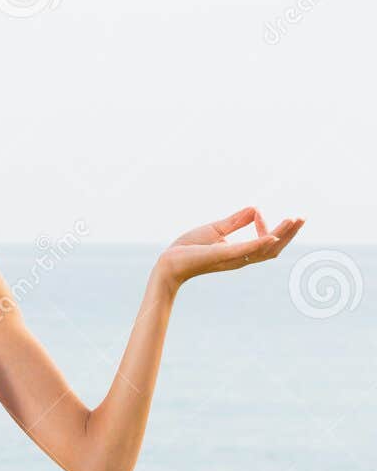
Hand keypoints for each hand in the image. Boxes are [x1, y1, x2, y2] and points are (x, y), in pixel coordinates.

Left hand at [155, 206, 304, 292]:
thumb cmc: (188, 249)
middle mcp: (240, 258)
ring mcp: (232, 258)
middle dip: (289, 233)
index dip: (269, 228)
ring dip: (282, 235)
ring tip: (295, 220)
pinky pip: (246, 251)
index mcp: (239, 253)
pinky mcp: (222, 255)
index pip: (265, 243)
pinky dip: (260, 243)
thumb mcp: (215, 230)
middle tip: (302, 217)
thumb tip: (255, 208)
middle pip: (273, 249)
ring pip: (265, 250)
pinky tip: (272, 236)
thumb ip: (235, 221)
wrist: (168, 263)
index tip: (258, 213)